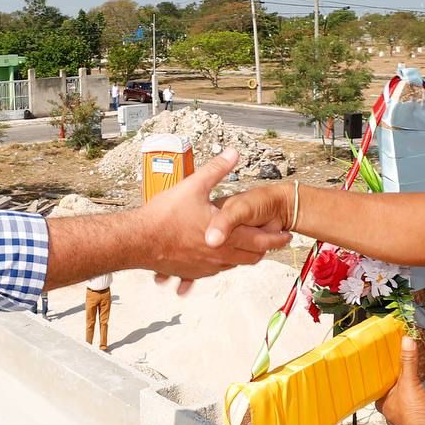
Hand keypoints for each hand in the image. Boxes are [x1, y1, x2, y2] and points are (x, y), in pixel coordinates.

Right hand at [141, 149, 290, 283]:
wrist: (138, 241)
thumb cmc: (165, 215)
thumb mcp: (194, 186)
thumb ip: (217, 169)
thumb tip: (234, 152)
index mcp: (227, 236)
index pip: (262, 241)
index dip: (278, 238)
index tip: (287, 235)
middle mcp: (220, 256)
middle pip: (252, 257)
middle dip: (264, 248)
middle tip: (271, 241)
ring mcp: (206, 267)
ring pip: (234, 265)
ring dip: (243, 255)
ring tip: (246, 245)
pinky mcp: (191, 273)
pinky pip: (213, 272)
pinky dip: (220, 263)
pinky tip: (216, 256)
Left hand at [375, 336, 424, 424]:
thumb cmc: (412, 409)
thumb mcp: (409, 380)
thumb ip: (408, 361)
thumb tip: (406, 340)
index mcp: (385, 405)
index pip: (380, 390)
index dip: (384, 380)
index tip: (388, 369)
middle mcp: (395, 414)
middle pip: (398, 396)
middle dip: (404, 388)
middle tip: (407, 374)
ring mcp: (411, 420)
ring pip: (414, 405)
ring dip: (420, 398)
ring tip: (422, 386)